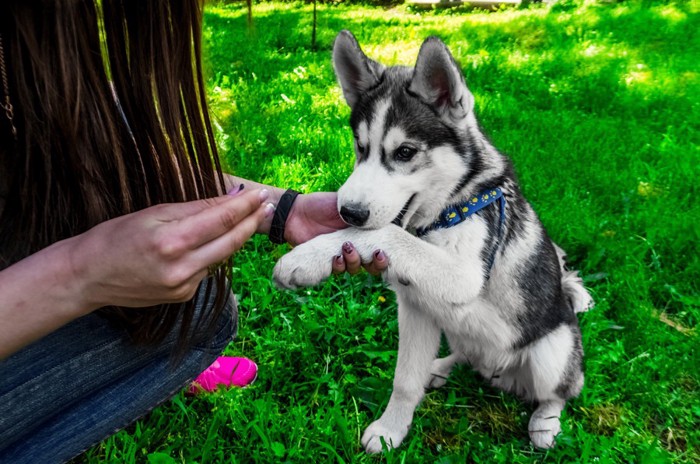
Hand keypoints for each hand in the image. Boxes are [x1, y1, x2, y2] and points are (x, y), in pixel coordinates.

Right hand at [69, 188, 272, 308]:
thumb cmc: (116, 237)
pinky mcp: (184, 297)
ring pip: (221, 257)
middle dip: (251, 222)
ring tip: (247, 217)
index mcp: (172, 241)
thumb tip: (229, 197)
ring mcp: (184, 287)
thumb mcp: (153, 213)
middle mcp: (182, 268)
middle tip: (267, 205)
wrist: (89, 276)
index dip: (245, 206)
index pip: (221, 220)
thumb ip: (195, 208)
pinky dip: (211, 254)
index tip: (260, 194)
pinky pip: (206, 269)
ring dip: (234, 237)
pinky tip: (210, 242)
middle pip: (231, 242)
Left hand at [284, 193, 387, 274]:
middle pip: (373, 263)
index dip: (385, 253)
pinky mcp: (328, 262)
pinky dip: (339, 266)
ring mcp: (343, 255)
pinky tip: (336, 258)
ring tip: (347, 249)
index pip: (382, 246)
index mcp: (364, 232)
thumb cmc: (323, 205)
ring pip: (356, 267)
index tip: (383, 250)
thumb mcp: (347, 205)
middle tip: (376, 255)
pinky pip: (338, 270)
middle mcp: (356, 245)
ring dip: (355, 262)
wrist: (297, 213)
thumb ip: (364, 213)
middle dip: (377, 263)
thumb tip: (382, 220)